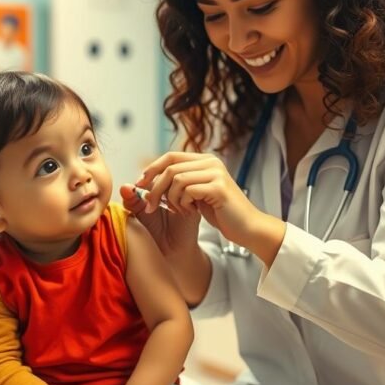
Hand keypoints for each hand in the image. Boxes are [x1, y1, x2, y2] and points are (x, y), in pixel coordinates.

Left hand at [137, 152, 262, 245]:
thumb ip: (174, 186)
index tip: (139, 184)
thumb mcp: (193, 197)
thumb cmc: (220, 214)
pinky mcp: (219, 187)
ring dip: (171, 199)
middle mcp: (211, 162)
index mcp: (205, 161)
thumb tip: (138, 183)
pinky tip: (191, 212)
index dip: (152, 169)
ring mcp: (216, 173)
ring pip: (177, 179)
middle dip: (155, 188)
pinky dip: (183, 203)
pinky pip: (188, 190)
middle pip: (170, 167)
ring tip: (180, 210)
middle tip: (151, 206)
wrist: (246, 228)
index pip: (170, 156)